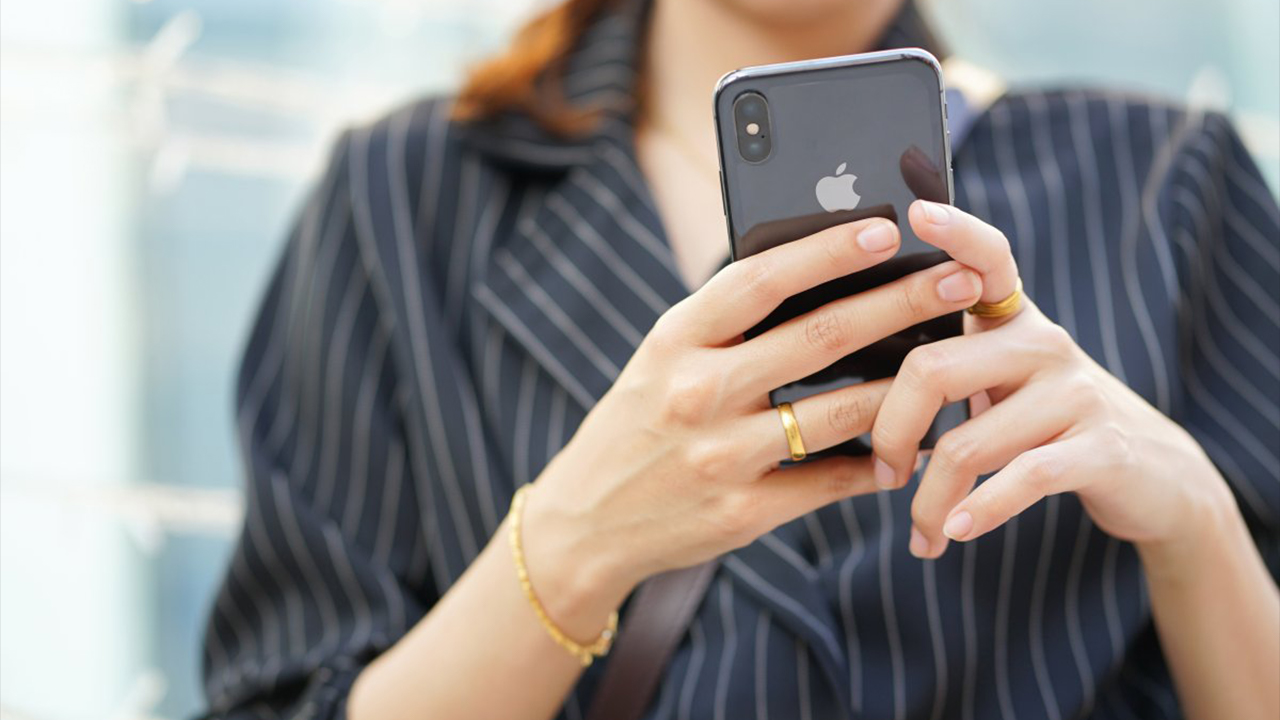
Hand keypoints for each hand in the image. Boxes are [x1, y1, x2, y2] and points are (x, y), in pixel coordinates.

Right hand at [521, 215, 988, 619]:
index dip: (828, 250)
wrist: (585, 522)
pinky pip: (829, 483)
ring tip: (953, 366)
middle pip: (819, 338)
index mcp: (675, 340)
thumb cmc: (637, 423)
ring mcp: (720, 457)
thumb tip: (821, 278)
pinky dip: (875, 465)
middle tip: (959, 282)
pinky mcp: (741, 513)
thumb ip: (726, 324)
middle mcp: (696, 392)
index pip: (759, 279)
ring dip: (906, 390)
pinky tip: (908, 451)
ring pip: (839, 414)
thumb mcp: (662, 359)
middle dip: (900, 304)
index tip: (887, 227)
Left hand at [871, 200, 1234, 559]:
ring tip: (918, 531)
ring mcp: (1074, 393)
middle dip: (890, 433)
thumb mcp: (1002, 378)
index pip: (986, 256)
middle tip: (882, 474)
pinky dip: (979, 511)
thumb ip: (948, 361)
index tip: (916, 211)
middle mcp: (1042, 342)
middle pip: (932, 369)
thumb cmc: (1042, 420)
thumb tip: (846, 374)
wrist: (1149, 470)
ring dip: (929, 499)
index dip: (955, 231)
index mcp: (1011, 319)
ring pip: (967, 444)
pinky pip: (1021, 478)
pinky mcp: (1099, 447)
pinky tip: (952, 532)